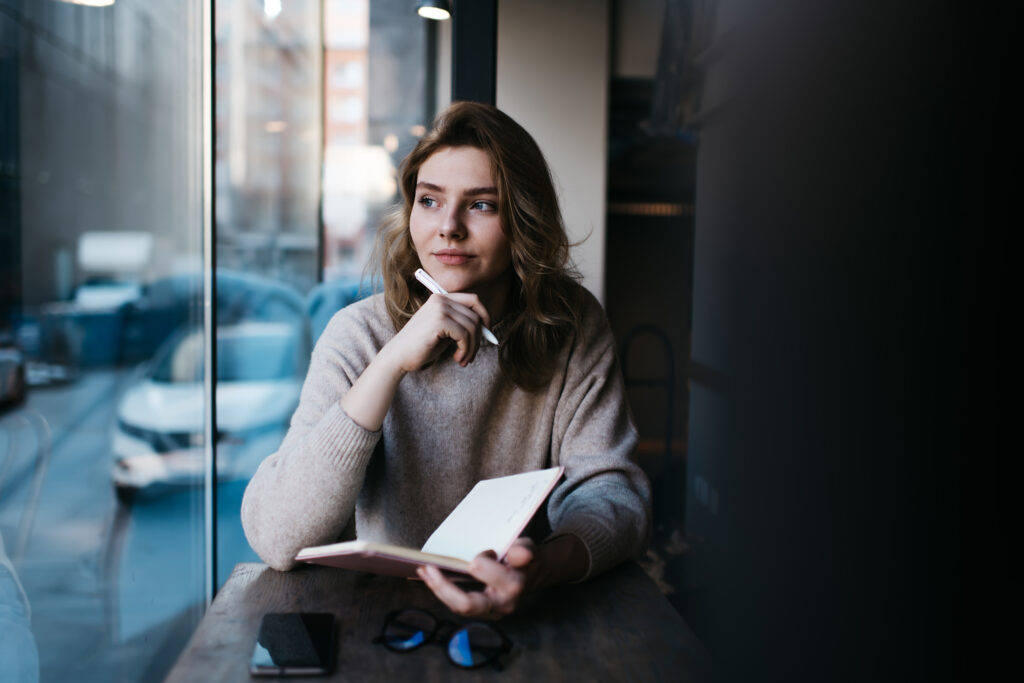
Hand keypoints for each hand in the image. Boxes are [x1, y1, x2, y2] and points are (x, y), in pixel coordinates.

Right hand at [381, 292, 492, 372]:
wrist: (398, 356)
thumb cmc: (421, 347)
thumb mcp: (445, 331)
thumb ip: (461, 325)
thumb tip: (486, 328)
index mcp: (441, 298)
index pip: (474, 300)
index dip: (485, 316)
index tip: (486, 333)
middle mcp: (441, 299)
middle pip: (475, 315)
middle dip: (478, 338)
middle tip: (471, 355)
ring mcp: (440, 308)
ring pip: (472, 326)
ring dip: (472, 347)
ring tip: (464, 360)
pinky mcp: (439, 321)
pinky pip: (465, 335)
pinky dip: (465, 350)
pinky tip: (457, 359)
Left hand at [417, 538, 537, 619]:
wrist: (532, 576)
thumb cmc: (525, 559)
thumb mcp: (528, 549)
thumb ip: (523, 551)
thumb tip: (516, 554)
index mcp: (513, 586)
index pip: (489, 576)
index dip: (481, 562)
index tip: (481, 552)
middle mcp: (501, 604)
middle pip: (467, 604)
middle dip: (443, 587)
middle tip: (427, 568)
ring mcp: (490, 612)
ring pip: (459, 607)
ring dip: (438, 589)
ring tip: (423, 570)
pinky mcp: (481, 613)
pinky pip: (458, 606)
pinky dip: (443, 591)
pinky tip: (430, 576)